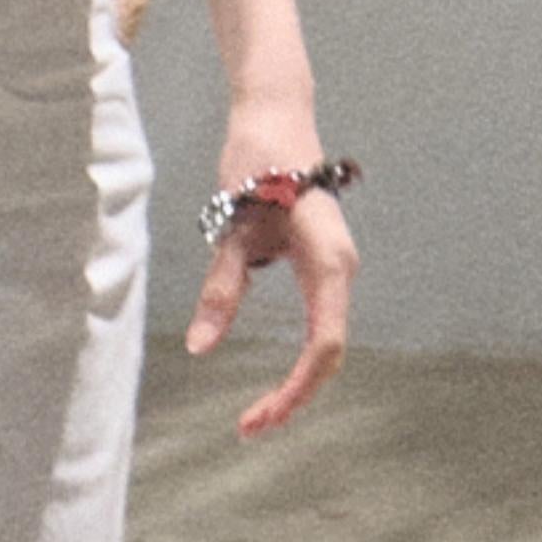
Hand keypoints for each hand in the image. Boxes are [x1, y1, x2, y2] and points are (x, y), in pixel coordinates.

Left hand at [184, 116, 358, 438]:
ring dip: (297, 380)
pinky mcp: (320, 263)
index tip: (257, 418)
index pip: (323, 347)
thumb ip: (221, 287)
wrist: (277, 114)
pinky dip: (297, 356)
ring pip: (325, 339)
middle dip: (294, 395)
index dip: (294, 390)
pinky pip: (318, 322)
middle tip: (248, 428)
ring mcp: (333, 268)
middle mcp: (340, 270)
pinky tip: (274, 378)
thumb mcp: (233, 225)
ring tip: (257, 413)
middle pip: (327, 352)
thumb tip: (200, 347)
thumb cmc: (258, 160)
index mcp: (330, 263)